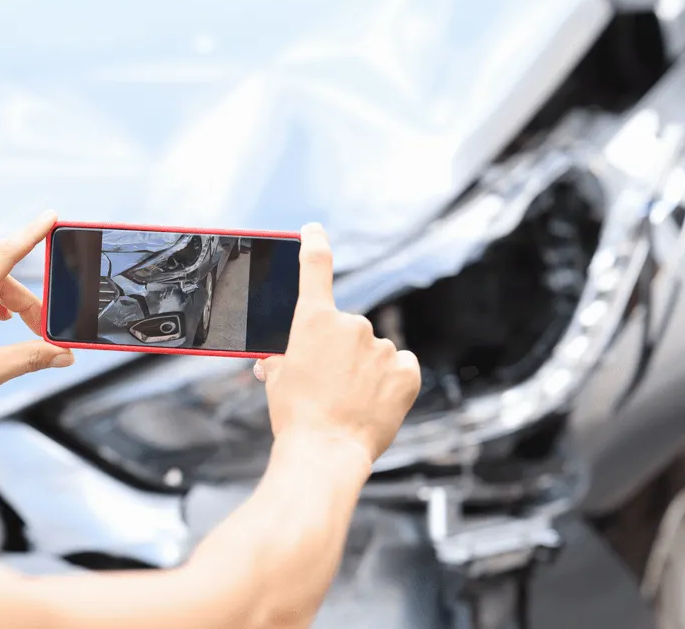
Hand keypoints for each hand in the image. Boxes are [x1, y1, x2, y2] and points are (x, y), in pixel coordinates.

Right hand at [253, 223, 420, 463]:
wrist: (324, 453)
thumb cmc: (295, 417)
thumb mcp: (277, 380)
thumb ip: (283, 358)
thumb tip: (278, 360)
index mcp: (314, 320)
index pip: (315, 266)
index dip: (314, 242)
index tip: (313, 230)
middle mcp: (352, 324)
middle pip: (347, 328)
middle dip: (339, 350)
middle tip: (328, 385)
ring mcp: (382, 347)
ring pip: (374, 351)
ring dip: (365, 368)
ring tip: (351, 401)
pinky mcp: (407, 371)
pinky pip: (400, 366)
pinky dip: (391, 381)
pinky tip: (376, 401)